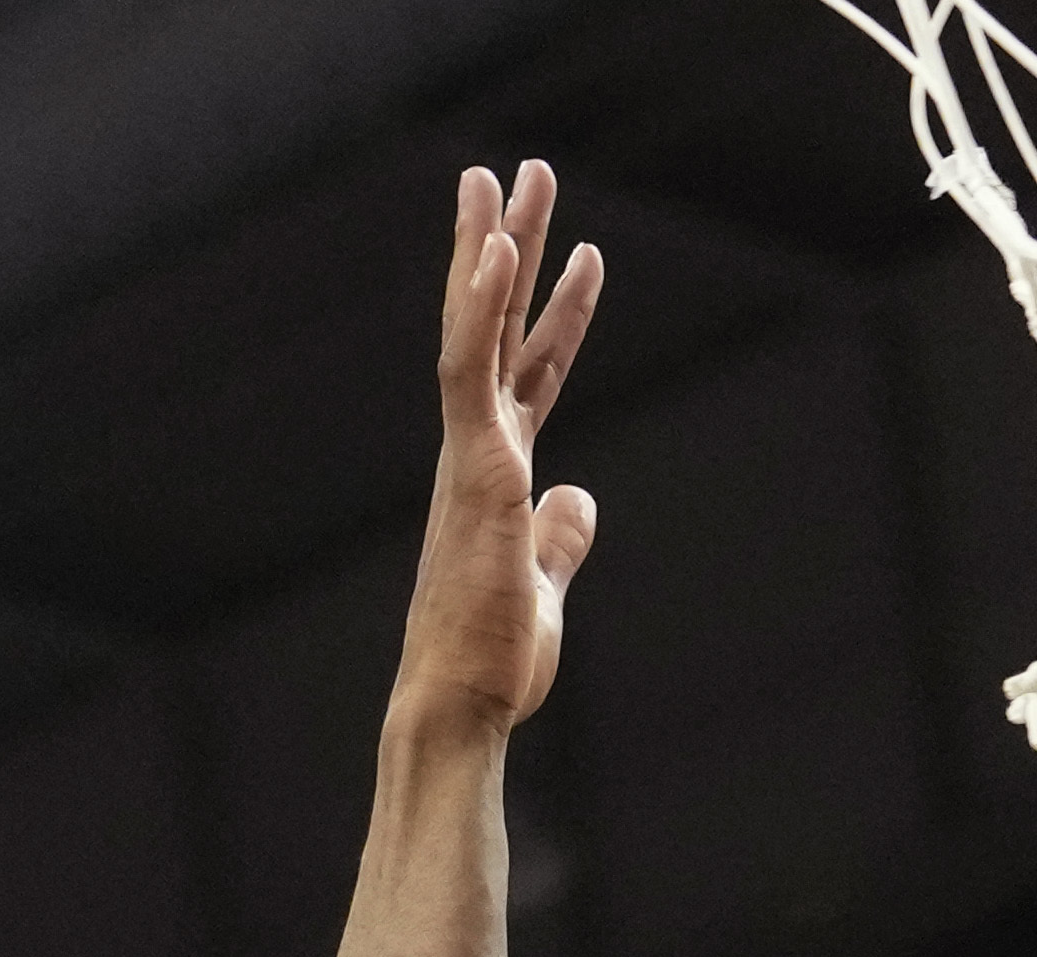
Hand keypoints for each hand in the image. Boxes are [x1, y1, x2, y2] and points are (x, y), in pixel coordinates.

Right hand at [393, 163, 602, 735]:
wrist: (457, 706)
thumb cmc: (490, 661)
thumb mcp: (542, 585)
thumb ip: (558, 536)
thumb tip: (577, 498)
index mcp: (497, 473)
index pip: (529, 371)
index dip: (557, 310)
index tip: (579, 252)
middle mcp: (478, 451)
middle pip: (495, 327)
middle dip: (508, 246)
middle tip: (520, 171)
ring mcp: (470, 456)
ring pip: (473, 331)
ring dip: (488, 249)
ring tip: (501, 177)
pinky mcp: (472, 473)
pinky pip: (470, 375)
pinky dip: (480, 310)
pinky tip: (495, 253)